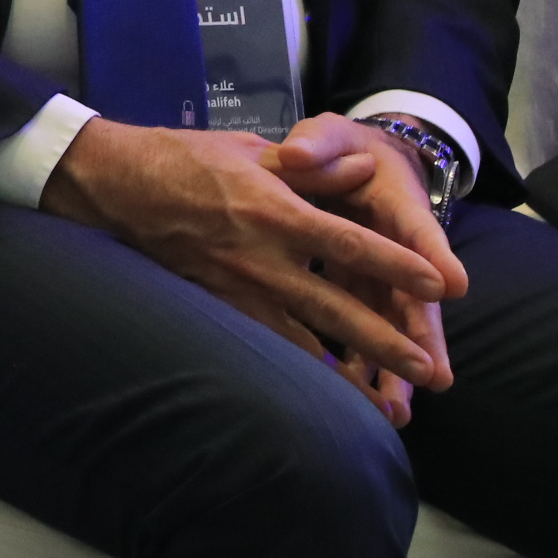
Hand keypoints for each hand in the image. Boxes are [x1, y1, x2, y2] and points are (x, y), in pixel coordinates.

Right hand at [41, 118, 452, 401]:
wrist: (119, 184)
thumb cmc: (187, 158)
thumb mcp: (253, 150)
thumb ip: (310, 167)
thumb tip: (364, 171)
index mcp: (275, 208)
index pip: (348, 242)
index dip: (396, 265)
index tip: (438, 285)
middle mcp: (261, 255)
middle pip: (335, 306)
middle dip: (385, 340)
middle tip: (428, 369)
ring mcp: (238, 286)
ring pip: (302, 341)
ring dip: (349, 374)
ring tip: (388, 406)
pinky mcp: (218, 303)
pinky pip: (267, 344)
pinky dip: (300, 370)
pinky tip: (327, 395)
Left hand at [265, 114, 470, 420]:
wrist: (354, 157)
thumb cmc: (344, 147)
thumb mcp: (332, 134)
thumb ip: (318, 144)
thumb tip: (296, 154)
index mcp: (395, 202)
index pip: (417, 227)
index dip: (434, 253)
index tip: (453, 283)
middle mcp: (398, 247)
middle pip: (415, 295)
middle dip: (424, 336)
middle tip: (435, 377)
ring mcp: (382, 274)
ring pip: (394, 324)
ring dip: (398, 366)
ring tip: (400, 411)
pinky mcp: (361, 289)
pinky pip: (367, 327)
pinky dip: (366, 363)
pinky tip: (364, 403)